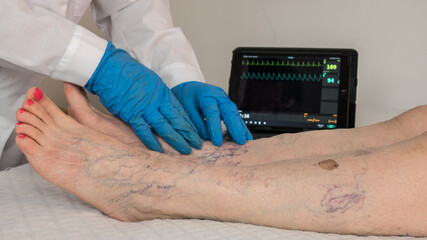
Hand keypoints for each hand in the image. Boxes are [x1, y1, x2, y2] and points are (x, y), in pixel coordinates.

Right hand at [85, 42, 201, 153]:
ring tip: (185, 150)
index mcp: (162, 92)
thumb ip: (158, 95)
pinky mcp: (130, 114)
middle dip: (188, 133)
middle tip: (198, 145)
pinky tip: (160, 150)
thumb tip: (163, 107)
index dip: (188, 123)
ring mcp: (144, 108)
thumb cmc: (128, 72)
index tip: (196, 132)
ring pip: (164, 127)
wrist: (110, 67)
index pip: (179, 111)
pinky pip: (143, 131)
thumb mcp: (150, 80)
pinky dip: (151, 141)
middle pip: (176, 120)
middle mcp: (156, 101)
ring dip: (176, 140)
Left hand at [172, 81, 251, 145]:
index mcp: (206, 96)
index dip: (215, 129)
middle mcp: (218, 96)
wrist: (190, 89)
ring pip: (235, 114)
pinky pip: (235, 116)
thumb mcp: (187, 112)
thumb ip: (198, 126)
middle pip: (229, 112)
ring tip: (246, 141)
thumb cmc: (187, 99)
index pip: (212, 113)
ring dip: (241, 128)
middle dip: (236, 128)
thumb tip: (209, 140)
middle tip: (240, 141)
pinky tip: (244, 136)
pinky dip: (240, 126)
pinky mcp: (228, 106)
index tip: (218, 143)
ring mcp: (225, 100)